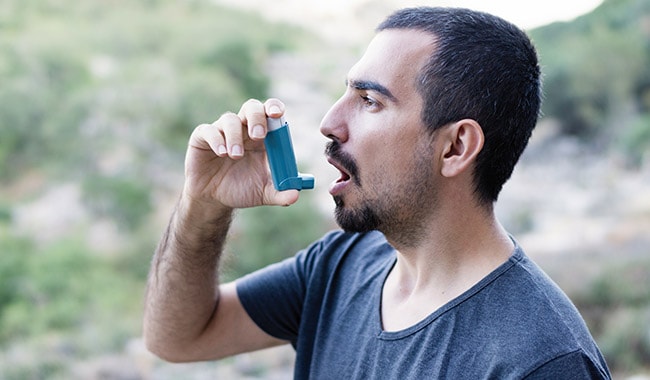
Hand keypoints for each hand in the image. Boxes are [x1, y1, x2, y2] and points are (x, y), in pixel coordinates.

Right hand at [182, 98, 299, 209]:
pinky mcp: (203, 138)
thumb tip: (294, 196)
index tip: (277, 114)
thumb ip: (280, 193)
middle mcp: (243, 129)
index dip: (274, 108)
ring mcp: (222, 131)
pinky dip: (216, 140)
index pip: (270, 113)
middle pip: (251, 108)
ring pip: (230, 119)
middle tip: (258, 136)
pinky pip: (209, 130)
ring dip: (235, 136)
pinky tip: (222, 154)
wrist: (214, 199)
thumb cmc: (242, 190)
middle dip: (257, 117)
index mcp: (263, 137)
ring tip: (236, 156)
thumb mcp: (263, 193)